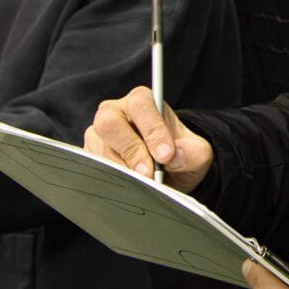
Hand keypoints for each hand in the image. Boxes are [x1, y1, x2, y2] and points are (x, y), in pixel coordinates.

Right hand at [84, 89, 212, 187]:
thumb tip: (175, 156)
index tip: (166, 155)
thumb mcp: (197, 154)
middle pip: (109, 122)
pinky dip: (113, 180)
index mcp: (142, 102)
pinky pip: (94, 168)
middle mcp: (116, 112)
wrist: (168, 176)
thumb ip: (193, 152)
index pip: (140, 105)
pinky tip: (130, 186)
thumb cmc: (179, 156)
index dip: (152, 130)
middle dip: (131, 150)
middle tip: (149, 173)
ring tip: (144, 183)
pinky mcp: (91, 156)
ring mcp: (99, 135)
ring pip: (100, 149)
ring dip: (124, 169)